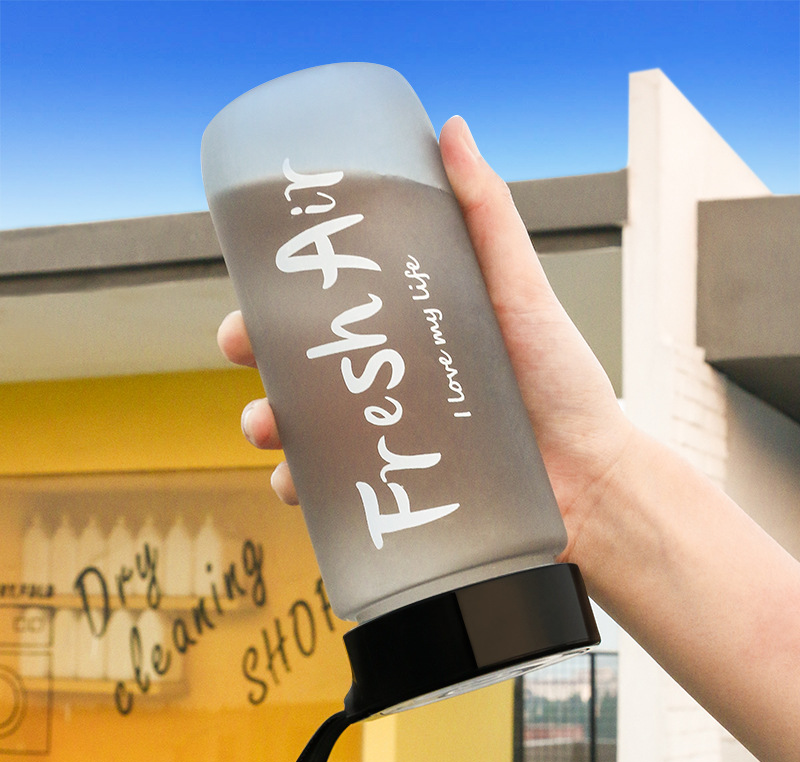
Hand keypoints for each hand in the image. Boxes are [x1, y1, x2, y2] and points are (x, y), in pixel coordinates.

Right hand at [217, 116, 632, 552]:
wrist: (590, 476)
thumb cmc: (562, 381)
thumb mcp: (520, 290)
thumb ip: (487, 216)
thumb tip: (452, 130)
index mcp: (409, 332)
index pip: (330, 310)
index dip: (280, 301)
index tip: (254, 293)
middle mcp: (391, 381)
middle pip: (302, 367)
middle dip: (259, 360)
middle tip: (245, 354)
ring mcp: (388, 436)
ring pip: (303, 430)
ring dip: (266, 424)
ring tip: (268, 428)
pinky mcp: (392, 486)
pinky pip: (329, 489)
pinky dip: (301, 487)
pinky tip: (297, 484)